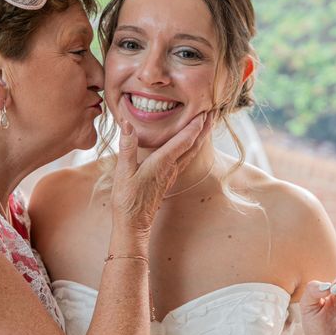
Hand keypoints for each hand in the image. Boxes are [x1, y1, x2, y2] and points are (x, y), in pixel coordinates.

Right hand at [110, 111, 212, 233]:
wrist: (133, 223)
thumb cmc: (127, 199)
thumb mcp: (123, 171)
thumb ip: (127, 147)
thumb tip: (127, 124)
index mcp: (162, 163)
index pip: (184, 140)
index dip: (195, 125)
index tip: (203, 111)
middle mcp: (171, 168)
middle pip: (193, 145)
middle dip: (203, 128)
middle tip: (212, 113)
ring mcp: (171, 175)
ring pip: (191, 152)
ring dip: (199, 137)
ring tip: (205, 125)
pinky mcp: (167, 179)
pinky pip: (185, 159)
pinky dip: (191, 147)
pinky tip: (189, 146)